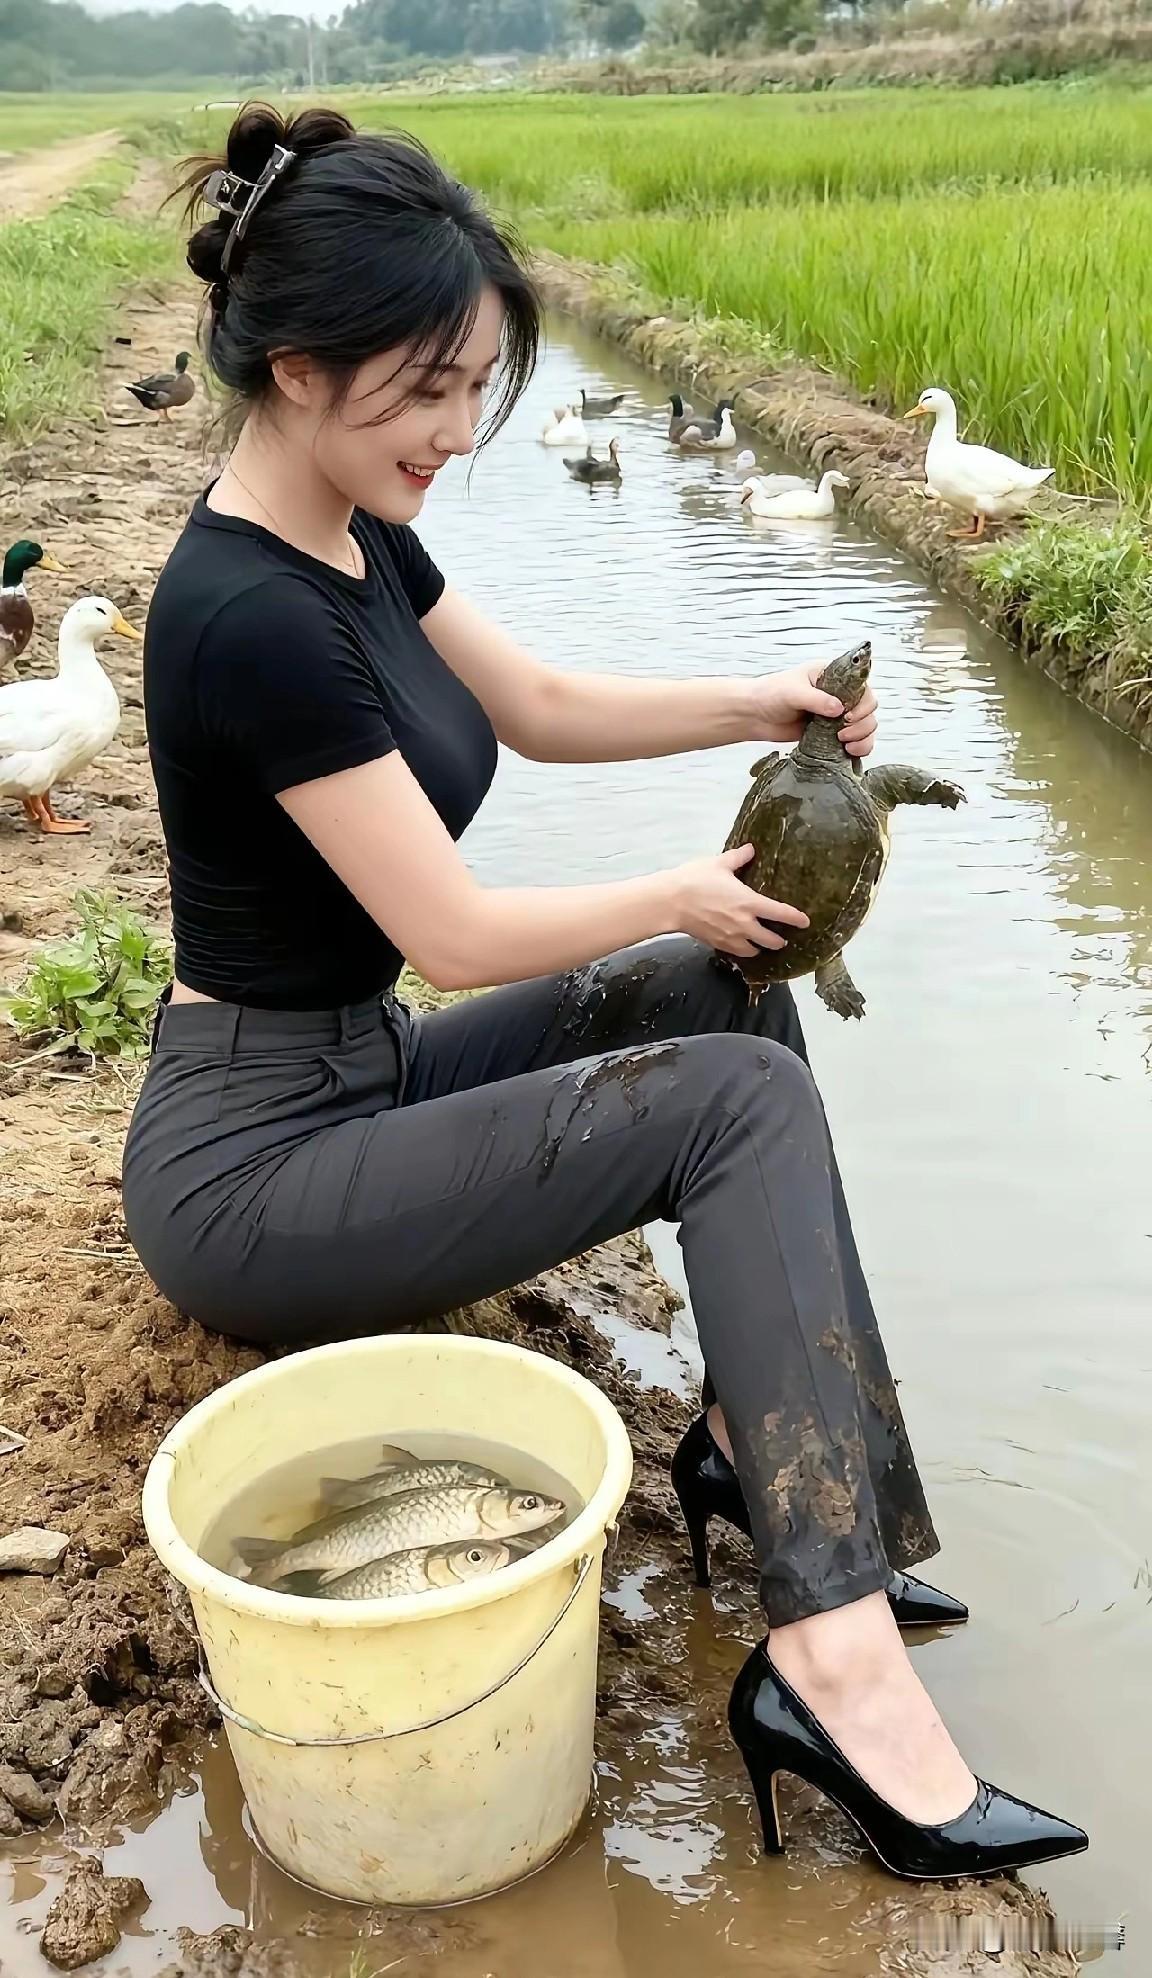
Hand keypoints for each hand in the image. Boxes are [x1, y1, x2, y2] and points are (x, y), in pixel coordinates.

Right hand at [665, 845, 808, 958]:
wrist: (669, 902)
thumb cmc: (694, 880)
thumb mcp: (719, 864)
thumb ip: (738, 858)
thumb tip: (751, 849)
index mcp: (749, 903)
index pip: (781, 914)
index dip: (796, 919)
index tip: (805, 922)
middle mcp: (744, 924)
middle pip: (771, 940)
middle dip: (780, 940)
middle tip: (782, 937)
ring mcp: (730, 937)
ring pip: (754, 951)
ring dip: (760, 948)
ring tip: (761, 943)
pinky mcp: (717, 944)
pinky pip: (736, 952)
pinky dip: (742, 950)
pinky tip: (741, 945)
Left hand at [744, 663, 878, 757]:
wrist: (755, 715)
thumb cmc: (771, 694)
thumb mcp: (792, 692)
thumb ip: (816, 699)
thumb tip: (839, 709)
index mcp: (834, 677)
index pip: (863, 687)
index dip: (862, 703)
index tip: (847, 715)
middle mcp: (840, 695)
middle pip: (869, 708)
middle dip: (863, 723)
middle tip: (842, 733)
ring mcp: (837, 716)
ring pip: (866, 726)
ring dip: (863, 737)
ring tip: (845, 745)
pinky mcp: (832, 734)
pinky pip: (856, 741)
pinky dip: (859, 748)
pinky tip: (849, 752)